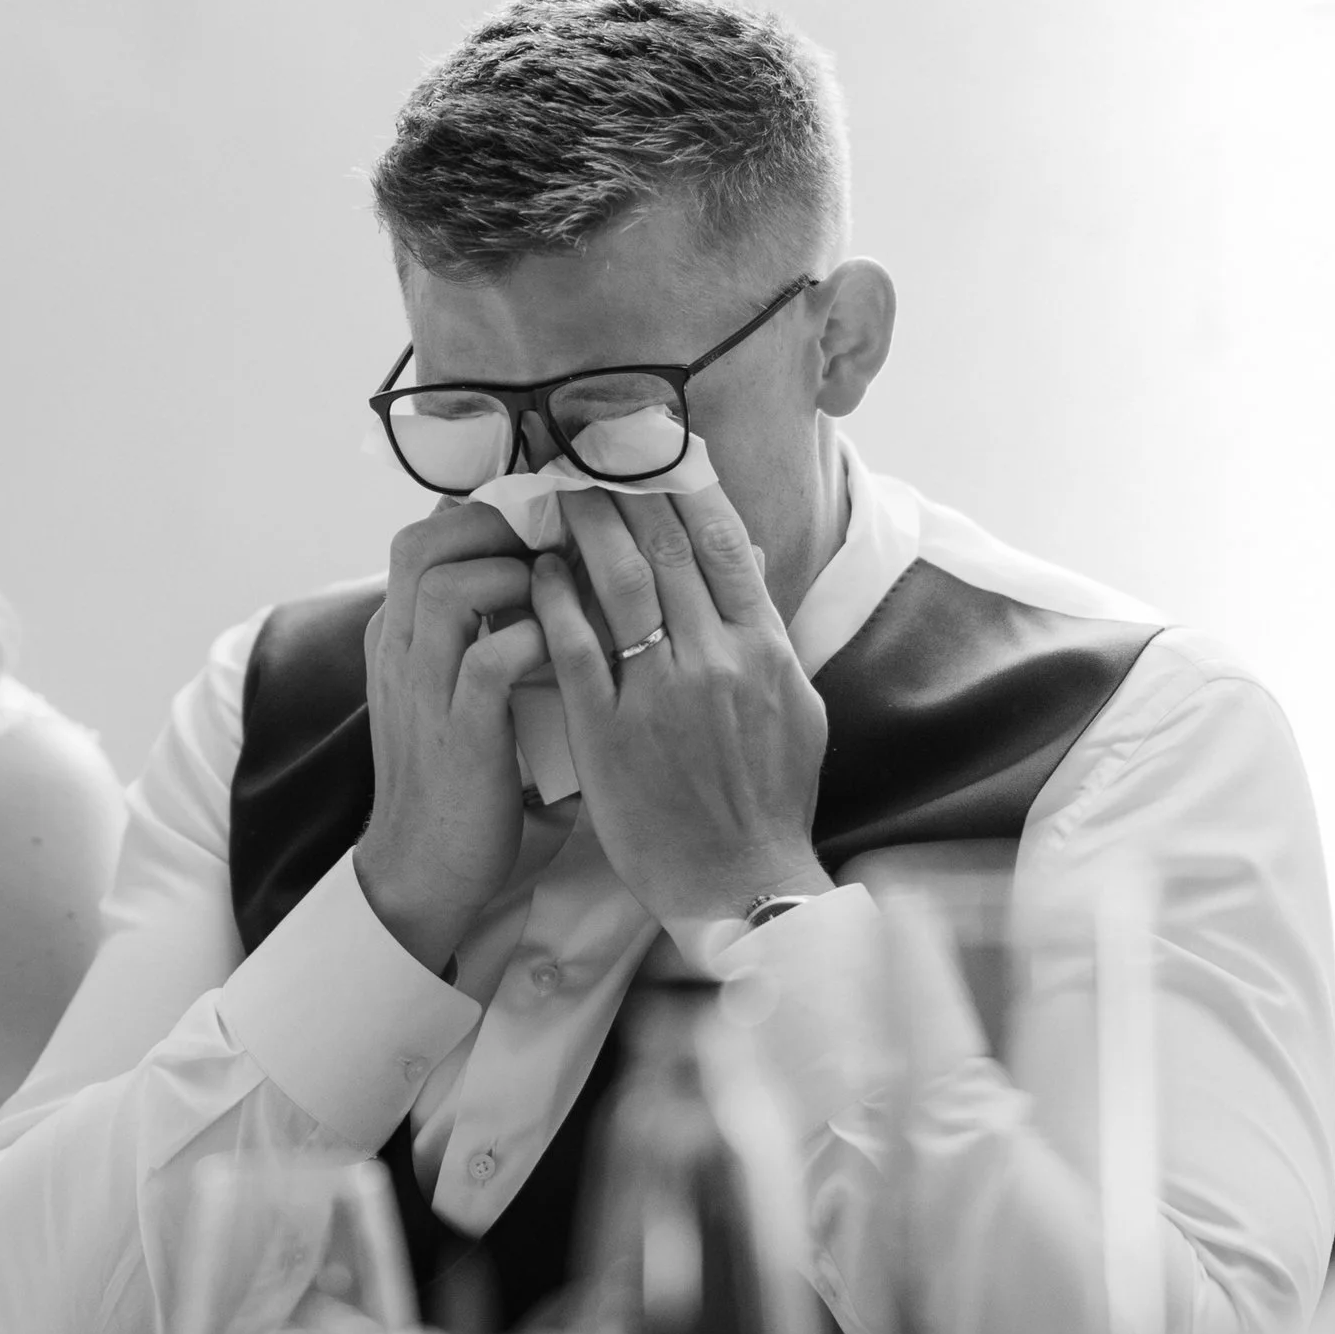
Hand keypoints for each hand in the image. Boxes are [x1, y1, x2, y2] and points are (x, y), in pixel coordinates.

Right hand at [353, 505, 547, 975]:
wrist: (426, 869)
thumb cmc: (459, 778)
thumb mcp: (452, 693)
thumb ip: (478, 636)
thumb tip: (544, 579)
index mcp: (397, 637)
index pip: (422, 539)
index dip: (482, 516)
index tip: (542, 521)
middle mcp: (399, 653)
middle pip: (422, 546)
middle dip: (496, 528)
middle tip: (555, 541)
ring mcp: (422, 692)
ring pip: (448, 589)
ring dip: (514, 578)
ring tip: (560, 593)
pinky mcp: (458, 734)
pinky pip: (489, 659)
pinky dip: (533, 639)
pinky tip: (569, 646)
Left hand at [527, 472, 827, 930]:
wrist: (739, 882)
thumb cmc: (768, 801)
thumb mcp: (795, 710)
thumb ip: (769, 634)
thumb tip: (749, 562)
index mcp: (763, 650)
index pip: (722, 544)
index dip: (685, 488)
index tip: (656, 450)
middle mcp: (715, 660)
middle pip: (666, 549)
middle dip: (626, 491)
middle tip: (591, 451)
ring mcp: (660, 694)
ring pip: (621, 584)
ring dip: (588, 527)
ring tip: (560, 491)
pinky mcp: (608, 731)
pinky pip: (574, 647)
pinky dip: (556, 599)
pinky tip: (540, 569)